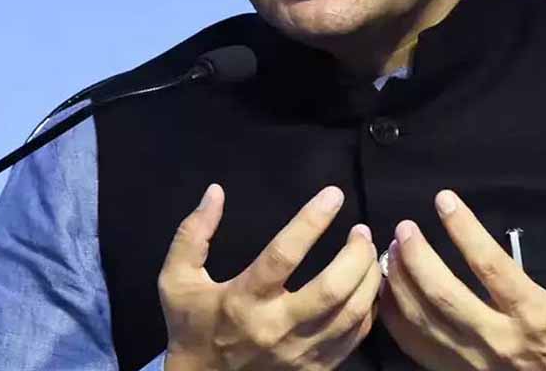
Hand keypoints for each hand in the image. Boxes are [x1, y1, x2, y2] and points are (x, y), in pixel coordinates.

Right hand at [159, 184, 381, 370]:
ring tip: (369, 251)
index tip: (334, 195)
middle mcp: (276, 328)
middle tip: (362, 230)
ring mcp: (300, 353)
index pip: (283, 255)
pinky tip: (367, 285)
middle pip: (332, 289)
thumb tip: (215, 192)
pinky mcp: (316, 368)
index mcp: (243, 300)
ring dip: (369, 277)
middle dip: (356, 254)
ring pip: (352, 314)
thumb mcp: (177, 280)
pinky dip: (369, 307)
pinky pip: (355, 336)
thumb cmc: (191, 325)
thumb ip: (192, 234)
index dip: (312, 221)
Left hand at [379, 191, 545, 370]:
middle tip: (403, 228)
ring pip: (423, 322)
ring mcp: (472, 362)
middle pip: (444, 297)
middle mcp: (497, 339)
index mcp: (533, 314)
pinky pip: (415, 347)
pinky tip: (387, 290)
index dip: (463, 230)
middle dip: (418, 259)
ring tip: (389, 251)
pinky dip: (395, 318)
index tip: (443, 199)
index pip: (490, 266)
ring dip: (400, 284)